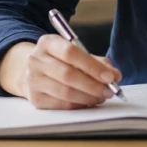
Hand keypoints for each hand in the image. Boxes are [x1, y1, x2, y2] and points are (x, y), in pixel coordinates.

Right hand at [0, 36, 122, 109]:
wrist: (31, 71)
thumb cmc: (60, 61)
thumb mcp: (76, 53)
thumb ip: (97, 62)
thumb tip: (115, 76)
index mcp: (48, 42)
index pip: (71, 52)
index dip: (92, 66)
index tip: (109, 76)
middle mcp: (36, 60)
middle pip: (68, 74)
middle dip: (93, 85)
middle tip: (110, 90)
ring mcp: (33, 80)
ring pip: (66, 92)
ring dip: (88, 97)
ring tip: (101, 96)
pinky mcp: (35, 98)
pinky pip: (62, 104)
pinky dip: (79, 104)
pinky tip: (88, 101)